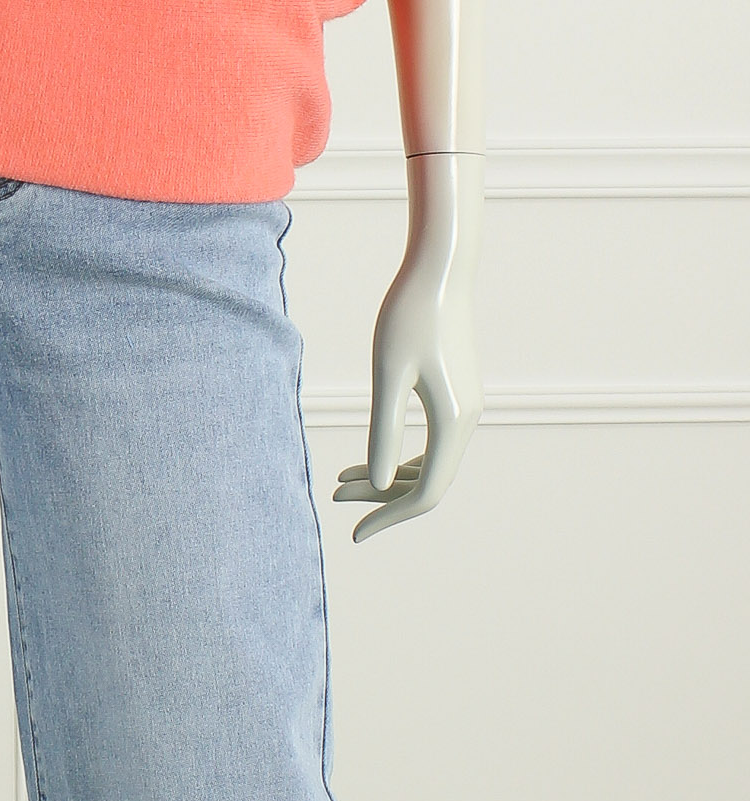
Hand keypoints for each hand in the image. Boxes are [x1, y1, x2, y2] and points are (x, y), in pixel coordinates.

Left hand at [332, 258, 482, 543]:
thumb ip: (383, 431)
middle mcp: (466, 421)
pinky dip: (401, 455)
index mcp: (452, 423)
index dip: (388, 517)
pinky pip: (432, 441)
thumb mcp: (388, 373)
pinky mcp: (457, 392)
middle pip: (426, 481)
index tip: (354, 531)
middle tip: (334, 496)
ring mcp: (465, 407)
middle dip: (381, 497)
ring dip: (389, 476)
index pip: (424, 493)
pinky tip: (370, 455)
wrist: (441, 268)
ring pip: (429, 462)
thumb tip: (380, 486)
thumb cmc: (409, 314)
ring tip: (342, 480)